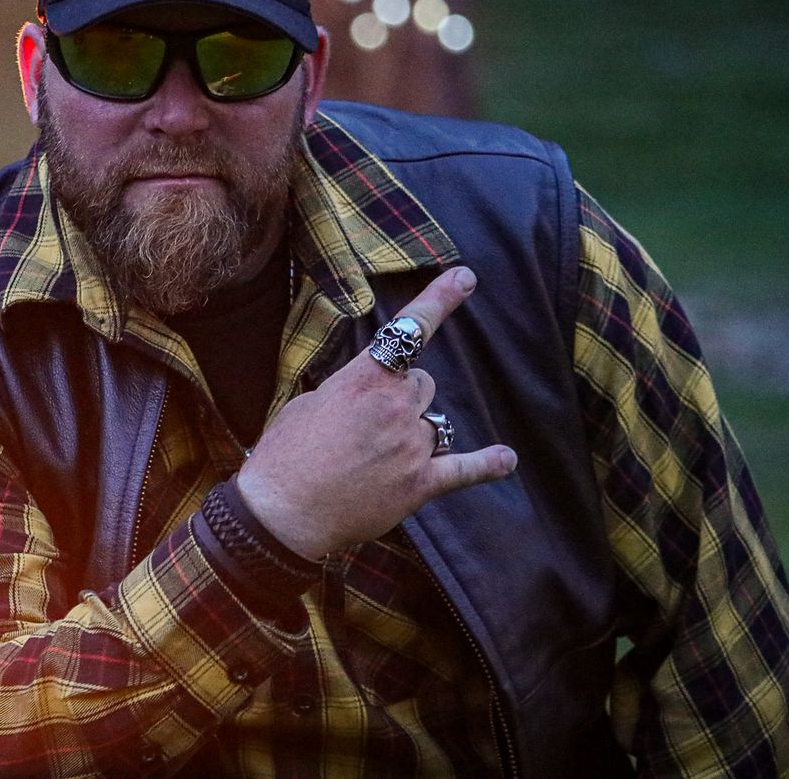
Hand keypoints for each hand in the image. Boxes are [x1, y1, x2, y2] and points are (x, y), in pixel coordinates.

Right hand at [235, 266, 517, 560]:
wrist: (283, 511)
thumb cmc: (285, 454)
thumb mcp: (308, 402)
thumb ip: (348, 388)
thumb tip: (367, 389)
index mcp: (364, 380)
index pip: (408, 331)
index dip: (440, 301)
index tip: (465, 277)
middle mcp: (395, 407)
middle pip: (423, 384)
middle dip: (404, 397)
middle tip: (369, 425)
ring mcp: (411, 446)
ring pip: (434, 423)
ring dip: (415, 432)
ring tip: (378, 457)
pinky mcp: (420, 484)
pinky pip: (463, 470)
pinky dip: (486, 465)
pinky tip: (506, 459)